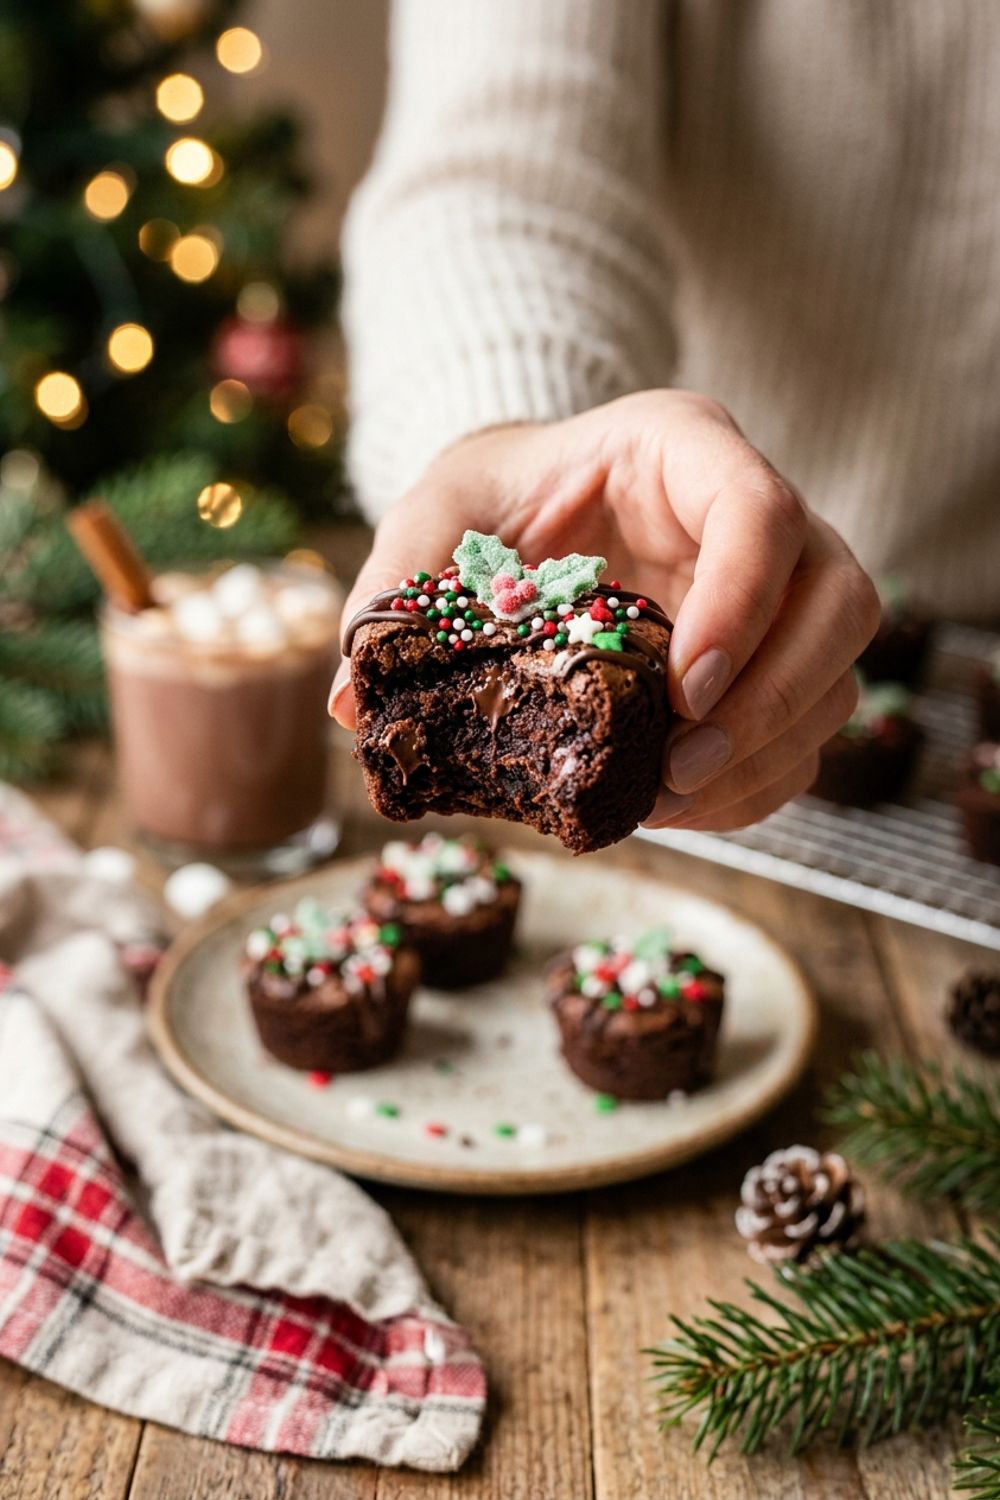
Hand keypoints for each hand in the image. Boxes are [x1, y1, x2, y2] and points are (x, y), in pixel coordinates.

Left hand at [330, 390, 878, 831]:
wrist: (533, 508)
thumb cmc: (493, 500)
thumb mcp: (434, 517)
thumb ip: (394, 589)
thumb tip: (353, 703)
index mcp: (685, 448)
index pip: (763, 513)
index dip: (741, 605)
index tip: (680, 689)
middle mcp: (758, 514)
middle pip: (838, 602)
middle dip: (771, 701)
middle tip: (677, 767)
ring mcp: (781, 589)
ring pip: (836, 674)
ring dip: (767, 754)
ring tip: (666, 801)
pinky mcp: (772, 656)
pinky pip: (805, 727)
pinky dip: (758, 782)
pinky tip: (680, 808)